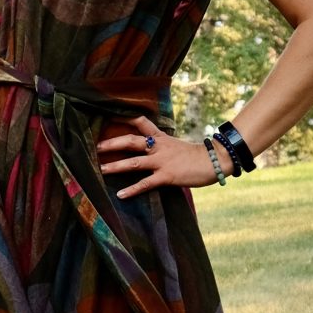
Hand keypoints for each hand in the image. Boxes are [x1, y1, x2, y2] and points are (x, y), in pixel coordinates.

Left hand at [96, 116, 229, 198]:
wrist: (215, 160)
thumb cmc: (197, 155)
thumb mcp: (177, 145)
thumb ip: (163, 146)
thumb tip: (151, 149)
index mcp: (161, 138)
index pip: (141, 123)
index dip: (125, 119)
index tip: (109, 117)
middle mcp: (159, 147)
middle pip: (131, 141)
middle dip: (112, 143)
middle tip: (97, 147)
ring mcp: (162, 161)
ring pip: (134, 162)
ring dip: (116, 166)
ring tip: (101, 169)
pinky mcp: (167, 176)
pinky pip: (146, 183)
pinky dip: (132, 189)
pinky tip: (121, 195)